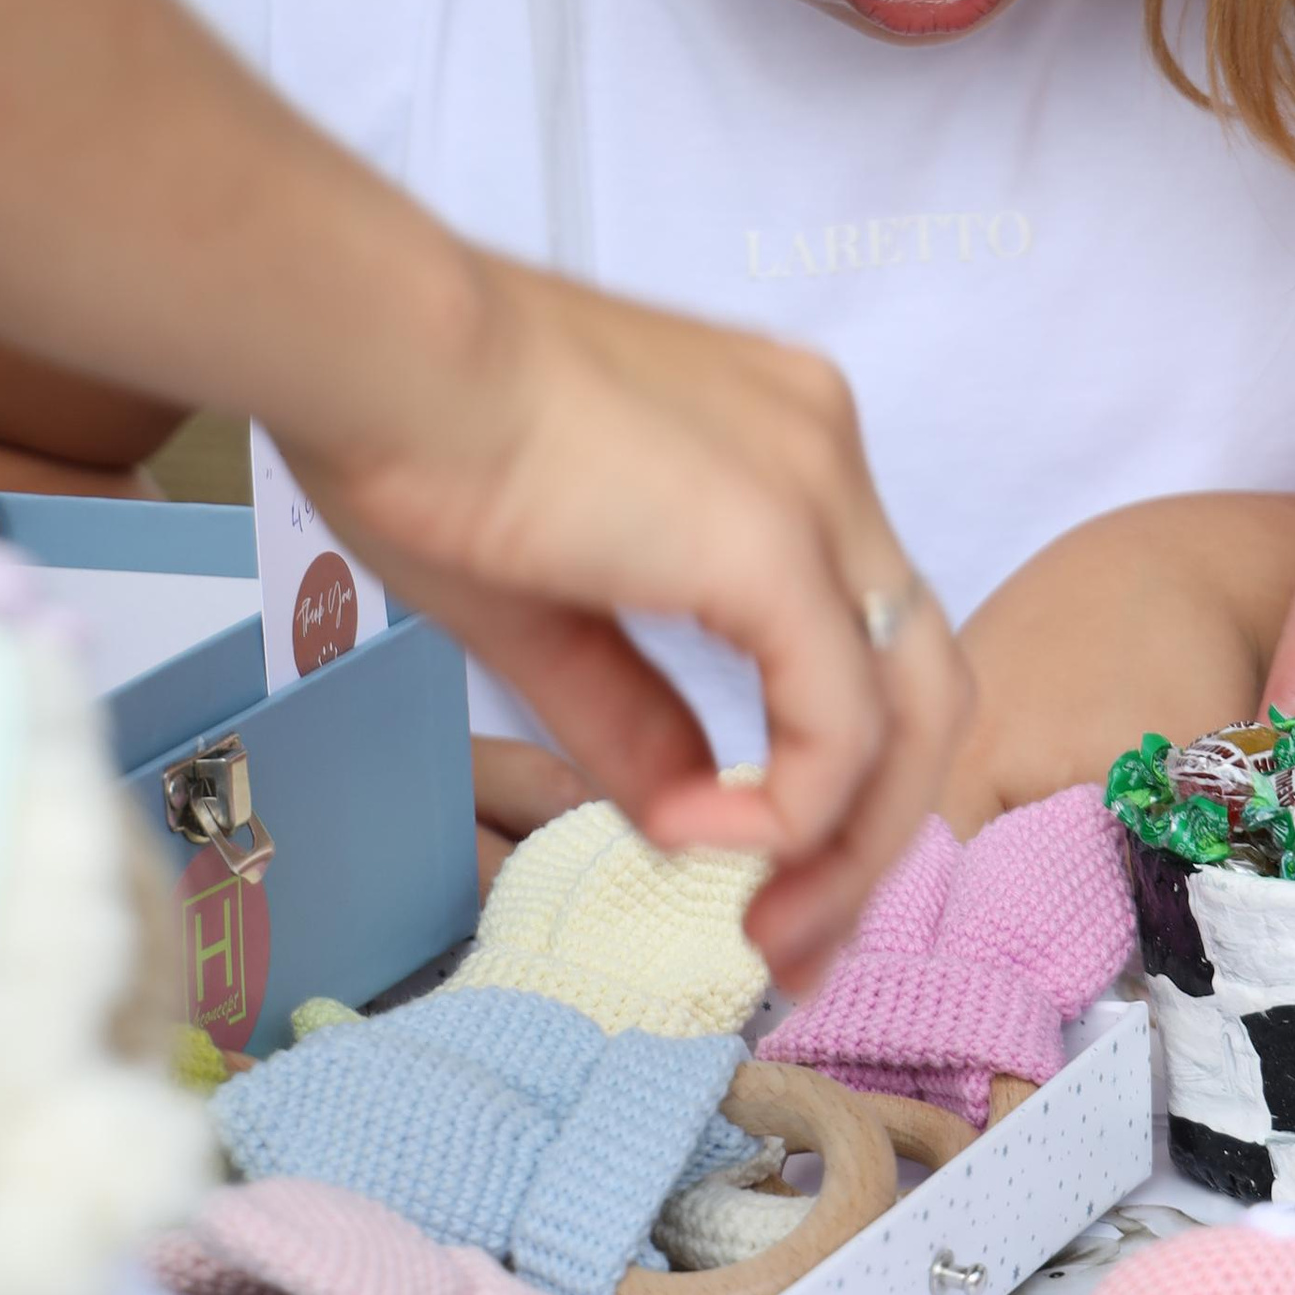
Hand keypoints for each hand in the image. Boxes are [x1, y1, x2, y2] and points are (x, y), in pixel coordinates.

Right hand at [284, 251, 966, 988]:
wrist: (374, 344)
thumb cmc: (415, 438)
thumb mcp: (546, 611)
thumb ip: (637, 719)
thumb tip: (693, 826)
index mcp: (776, 449)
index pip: (860, 641)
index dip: (835, 783)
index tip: (765, 888)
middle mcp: (823, 453)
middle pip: (920, 684)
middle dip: (871, 839)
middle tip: (793, 950)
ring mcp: (816, 485)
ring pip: (915, 708)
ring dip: (853, 847)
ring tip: (766, 935)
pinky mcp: (777, 536)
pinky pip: (844, 718)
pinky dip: (798, 809)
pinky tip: (711, 842)